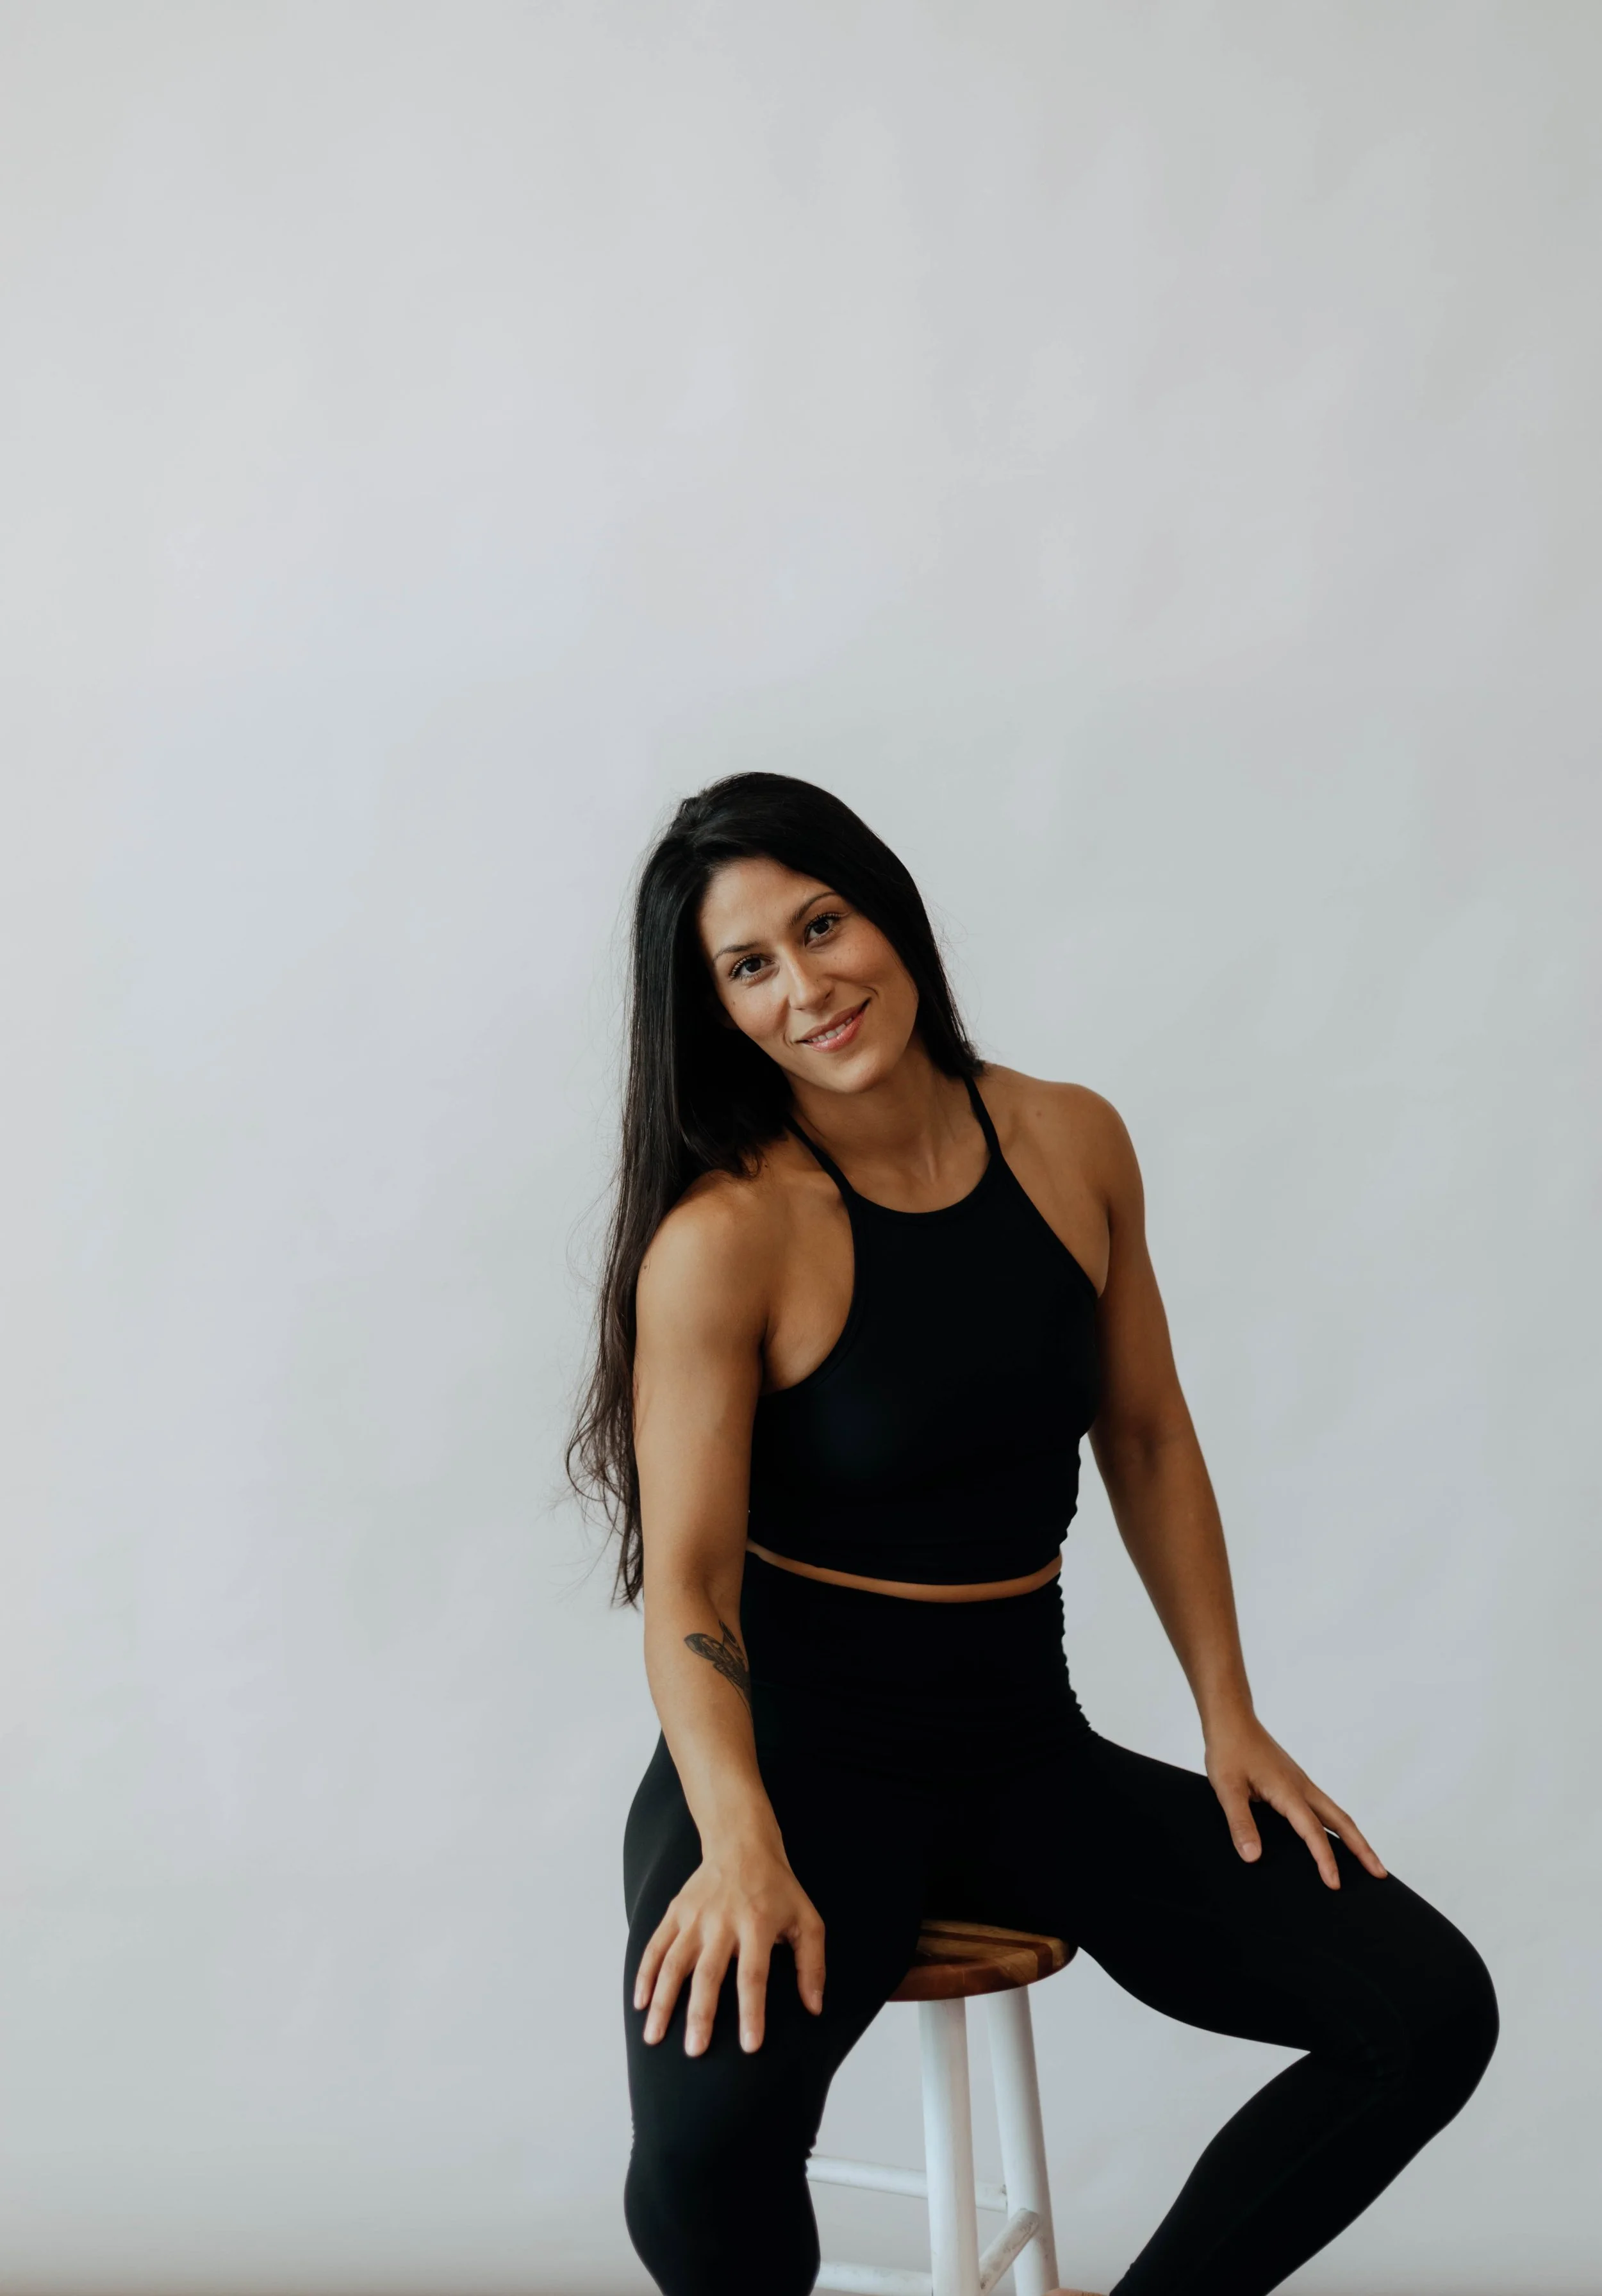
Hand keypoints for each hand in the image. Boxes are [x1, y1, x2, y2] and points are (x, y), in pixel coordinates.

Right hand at [633, 1836, 825, 2054]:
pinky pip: (655, 1946)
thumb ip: (812, 1964)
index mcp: (757, 1924)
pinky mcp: (675, 1912)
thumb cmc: (778, 1888)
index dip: (752, 2011)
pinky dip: (644, 1974)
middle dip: (700, 2014)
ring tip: (654, 2037)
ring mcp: (694, 1917)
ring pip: (673, 1963)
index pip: (753, 1975)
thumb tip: (814, 2007)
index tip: (749, 2046)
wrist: (742, 1844)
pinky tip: (640, 2003)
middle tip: (694, 2051)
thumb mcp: (807, 1919)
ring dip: (662, 2001)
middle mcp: (721, 1922)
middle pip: (708, 1973)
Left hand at [1205, 1714, 1387, 1889]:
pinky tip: (1331, 1834)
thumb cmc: (1228, 1749)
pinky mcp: (1295, 1782)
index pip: (1313, 1831)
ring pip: (1335, 1813)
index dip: (1325, 1859)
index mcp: (1288, 1791)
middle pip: (1341, 1821)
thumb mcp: (1226, 1788)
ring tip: (1366, 1860)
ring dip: (1352, 1837)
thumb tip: (1253, 1857)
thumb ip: (1240, 1823)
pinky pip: (1323, 1807)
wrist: (1232, 1718)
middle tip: (1379, 1872)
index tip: (1335, 1883)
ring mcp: (1301, 1783)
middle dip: (1362, 1848)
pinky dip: (1336, 1825)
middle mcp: (1301, 1787)